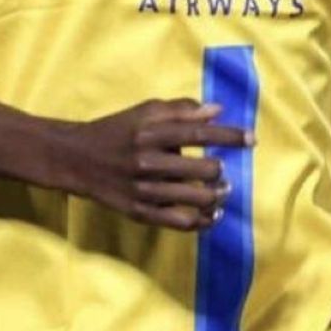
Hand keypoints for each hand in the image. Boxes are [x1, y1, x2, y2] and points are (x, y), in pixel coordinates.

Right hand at [48, 98, 252, 230]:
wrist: (78, 159)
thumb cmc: (118, 129)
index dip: (229, 137)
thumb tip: (218, 111)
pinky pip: (179, 222)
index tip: (252, 139)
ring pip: (194, 198)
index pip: (198, 134)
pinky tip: (213, 215)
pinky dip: (202, 221)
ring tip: (224, 190)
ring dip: (217, 195)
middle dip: (220, 170)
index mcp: (150, 132)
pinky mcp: (140, 212)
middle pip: (201, 169)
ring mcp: (144, 190)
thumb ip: (181, 109)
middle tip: (224, 169)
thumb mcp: (145, 110)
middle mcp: (148, 161)